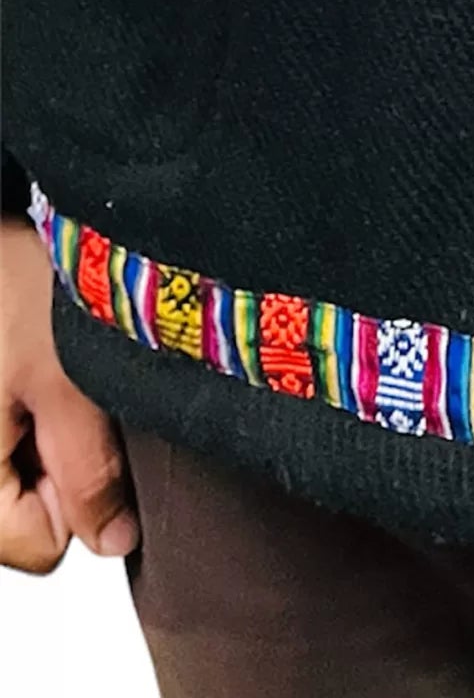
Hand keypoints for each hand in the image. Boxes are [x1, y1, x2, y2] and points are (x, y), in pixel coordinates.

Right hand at [1, 215, 136, 573]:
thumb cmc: (15, 278)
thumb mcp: (69, 379)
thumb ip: (90, 471)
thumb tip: (112, 542)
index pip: (38, 545)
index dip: (79, 493)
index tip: (82, 425)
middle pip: (23, 510)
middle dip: (58, 457)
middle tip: (61, 383)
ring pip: (18, 469)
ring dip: (43, 425)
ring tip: (43, 358)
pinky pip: (8, 429)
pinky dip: (29, 400)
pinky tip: (29, 351)